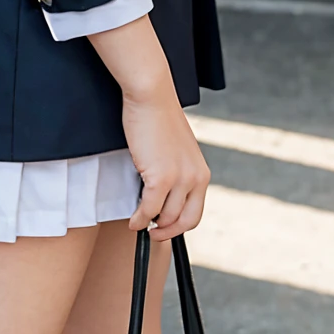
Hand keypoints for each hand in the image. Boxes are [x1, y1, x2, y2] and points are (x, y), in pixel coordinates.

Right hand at [122, 86, 209, 236]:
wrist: (152, 99)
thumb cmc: (159, 121)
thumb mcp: (177, 153)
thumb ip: (176, 174)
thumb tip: (162, 199)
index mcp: (201, 173)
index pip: (195, 213)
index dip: (179, 227)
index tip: (165, 230)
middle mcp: (195, 178)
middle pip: (184, 221)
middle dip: (166, 232)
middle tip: (152, 234)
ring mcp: (179, 179)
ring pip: (164, 217)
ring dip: (149, 224)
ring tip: (138, 222)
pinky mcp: (161, 177)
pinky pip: (148, 209)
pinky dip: (138, 218)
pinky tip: (132, 219)